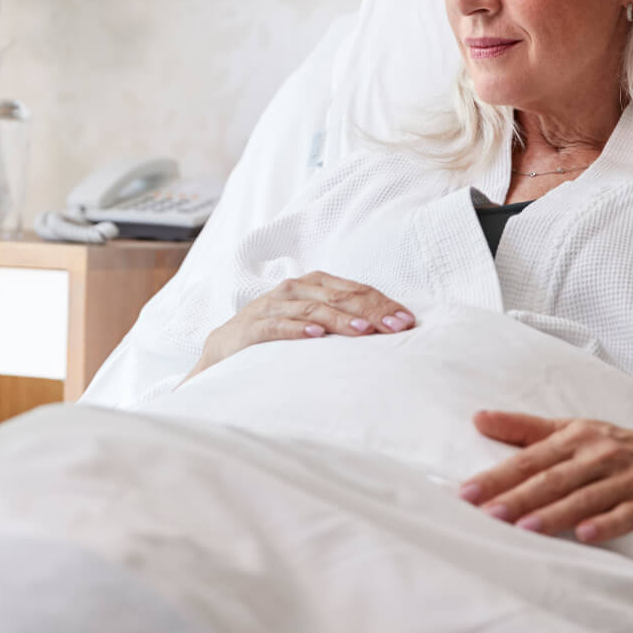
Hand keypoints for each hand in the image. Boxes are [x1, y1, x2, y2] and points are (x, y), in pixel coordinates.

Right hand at [187, 272, 415, 379]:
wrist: (224, 348)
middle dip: (372, 312)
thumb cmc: (276, 333)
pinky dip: (298, 329)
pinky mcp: (252, 327)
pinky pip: (277, 326)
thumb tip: (388, 330)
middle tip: (397, 327)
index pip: (355, 290)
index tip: (408, 322)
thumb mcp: (311, 321)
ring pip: (313, 309)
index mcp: (312, 284)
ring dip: (341, 320)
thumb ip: (342, 319)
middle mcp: (294, 290)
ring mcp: (272, 306)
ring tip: (364, 332)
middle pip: (340, 297)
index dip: (383, 304)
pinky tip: (316, 336)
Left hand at [460, 411, 632, 543]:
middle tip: (487, 514)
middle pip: (552, 478)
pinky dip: (608, 524)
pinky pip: (630, 513)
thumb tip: (477, 418)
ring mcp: (628, 476)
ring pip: (585, 497)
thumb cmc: (620, 447)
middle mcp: (600, 453)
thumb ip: (525, 428)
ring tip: (525, 529)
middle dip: (518, 496)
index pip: (529, 458)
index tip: (466, 492)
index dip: (497, 475)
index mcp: (576, 436)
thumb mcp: (576, 431)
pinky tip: (586, 536)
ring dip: (555, 514)